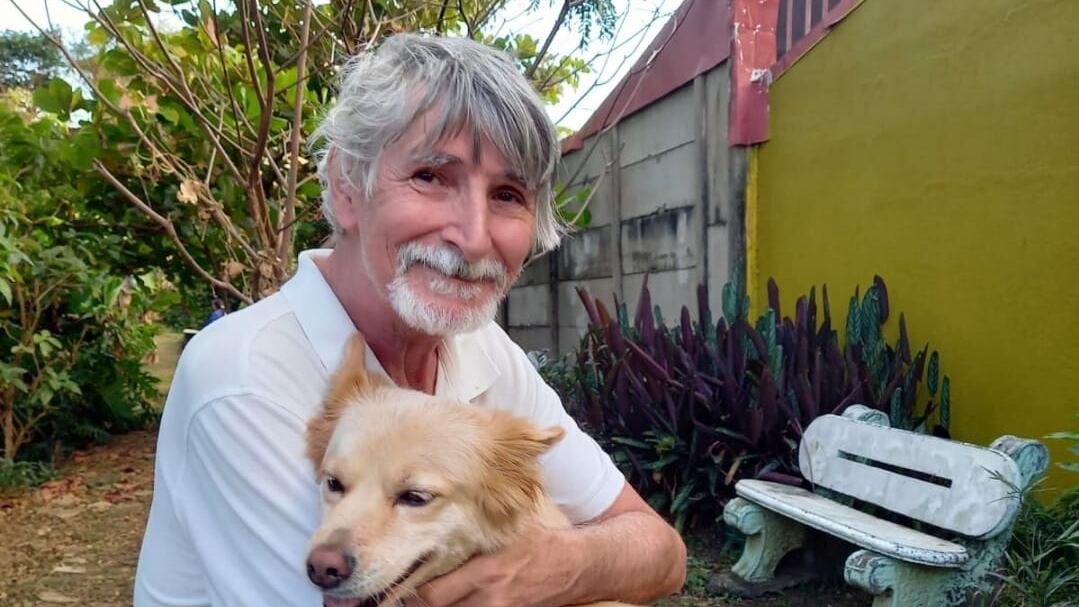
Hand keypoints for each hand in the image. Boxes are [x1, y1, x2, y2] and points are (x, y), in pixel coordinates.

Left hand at [405, 519, 576, 606]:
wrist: (574, 566)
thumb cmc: (540, 540)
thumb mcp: (509, 525)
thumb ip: (479, 519)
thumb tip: (443, 505)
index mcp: (487, 569)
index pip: (436, 591)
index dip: (416, 588)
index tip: (406, 579)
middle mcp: (490, 594)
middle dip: (423, 599)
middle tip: (413, 589)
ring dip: (442, 604)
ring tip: (433, 592)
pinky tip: (458, 598)